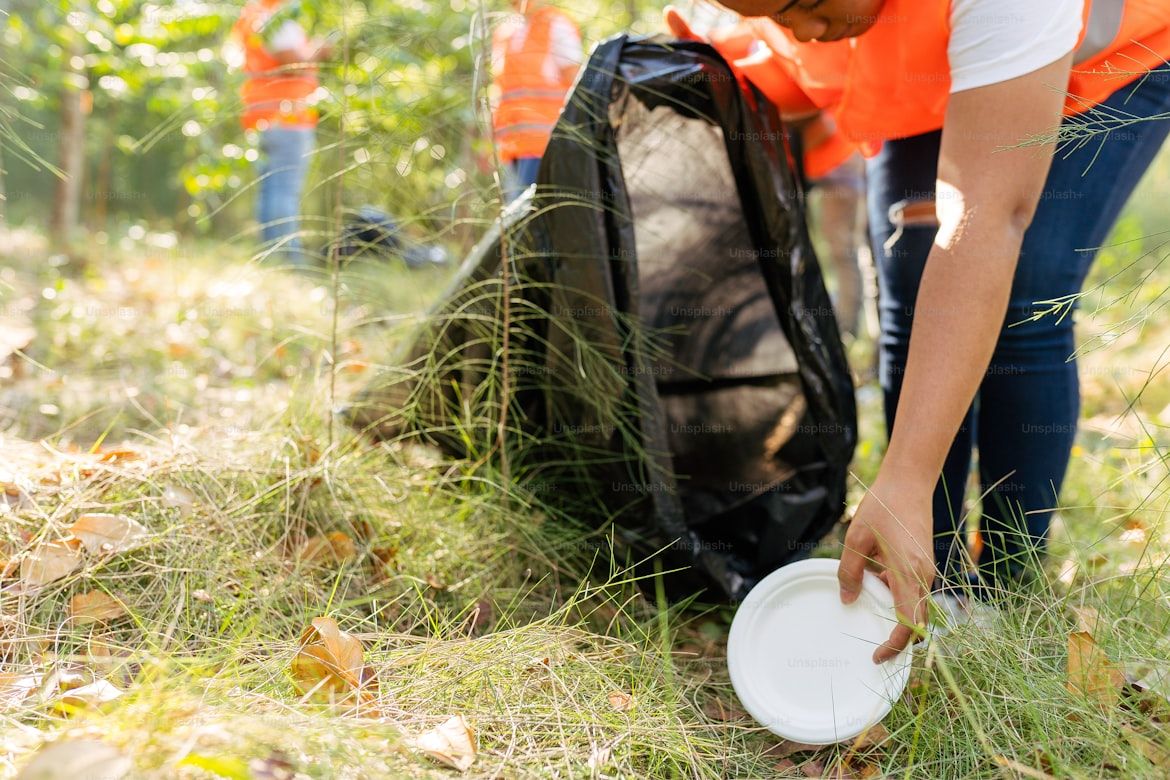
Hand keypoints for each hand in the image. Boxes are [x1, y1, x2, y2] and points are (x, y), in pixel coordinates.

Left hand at [837, 474, 935, 662]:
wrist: (909, 482)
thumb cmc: (882, 506)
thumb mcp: (855, 539)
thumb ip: (849, 572)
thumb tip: (846, 600)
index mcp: (908, 574)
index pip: (909, 625)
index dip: (895, 646)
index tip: (877, 657)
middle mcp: (923, 577)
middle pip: (916, 622)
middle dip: (897, 639)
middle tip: (872, 650)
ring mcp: (926, 570)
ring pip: (914, 606)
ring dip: (894, 615)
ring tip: (867, 613)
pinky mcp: (923, 563)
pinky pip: (912, 590)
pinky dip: (896, 596)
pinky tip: (874, 582)